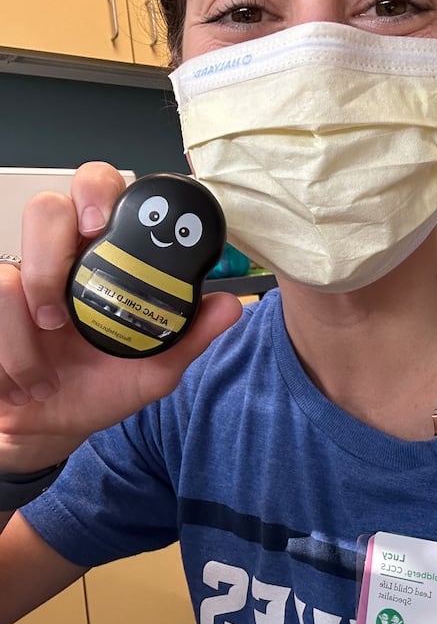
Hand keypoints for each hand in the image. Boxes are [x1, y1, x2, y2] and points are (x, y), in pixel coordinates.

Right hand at [0, 162, 241, 473]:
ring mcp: (19, 284)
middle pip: (48, 208)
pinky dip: (13, 351)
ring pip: (12, 266)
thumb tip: (228, 307)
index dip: (100, 193)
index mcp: (104, 264)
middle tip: (66, 282)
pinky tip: (26, 381)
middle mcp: (60, 263)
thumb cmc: (98, 389)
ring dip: (33, 315)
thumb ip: (188, 338)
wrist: (49, 430)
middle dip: (54, 239)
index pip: (101, 198)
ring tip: (49, 355)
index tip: (103, 222)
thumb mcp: (152, 371)